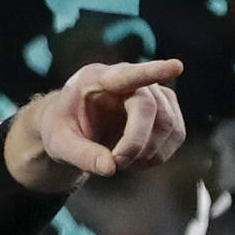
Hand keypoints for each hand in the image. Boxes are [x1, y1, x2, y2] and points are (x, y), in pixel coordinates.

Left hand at [11, 59, 185, 190]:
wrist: (71, 128)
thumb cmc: (61, 129)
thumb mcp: (58, 143)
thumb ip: (80, 154)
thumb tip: (110, 168)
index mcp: (93, 79)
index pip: (126, 75)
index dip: (152, 71)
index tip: (176, 67)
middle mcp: (126, 79)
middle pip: (148, 107)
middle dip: (136, 143)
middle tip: (116, 165)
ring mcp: (150, 92)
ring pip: (168, 123)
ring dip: (149, 152)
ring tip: (120, 162)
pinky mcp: (164, 109)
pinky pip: (176, 134)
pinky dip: (158, 155)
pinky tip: (135, 160)